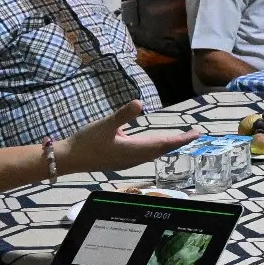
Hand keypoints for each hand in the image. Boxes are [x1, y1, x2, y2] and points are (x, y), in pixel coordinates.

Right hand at [60, 103, 196, 174]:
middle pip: (161, 150)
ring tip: (179, 139)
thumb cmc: (85, 142)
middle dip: (178, 142)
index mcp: (134, 150)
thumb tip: (140, 102)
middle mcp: (134, 158)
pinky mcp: (120, 161)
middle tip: (194, 135)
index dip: (181, 139)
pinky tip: (153, 145)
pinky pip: (144, 155)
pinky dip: (154, 149)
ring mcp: (127, 162)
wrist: (67, 159)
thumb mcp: (104, 124)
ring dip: (166, 146)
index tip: (196, 134)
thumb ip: (122, 114)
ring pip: (153, 154)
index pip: (164, 144)